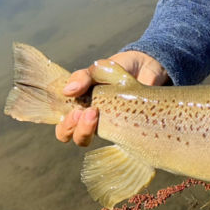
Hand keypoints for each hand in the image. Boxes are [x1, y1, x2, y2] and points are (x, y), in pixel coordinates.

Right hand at [54, 50, 168, 146]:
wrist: (147, 68)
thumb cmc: (120, 68)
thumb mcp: (99, 68)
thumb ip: (83, 77)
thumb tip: (68, 91)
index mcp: (79, 105)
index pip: (61, 123)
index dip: (62, 123)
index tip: (75, 110)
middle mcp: (89, 119)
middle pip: (70, 135)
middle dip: (72, 127)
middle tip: (88, 112)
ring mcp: (107, 125)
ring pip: (86, 140)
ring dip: (85, 131)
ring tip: (95, 114)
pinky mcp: (125, 130)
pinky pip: (116, 141)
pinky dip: (115, 135)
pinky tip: (122, 123)